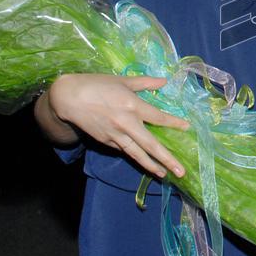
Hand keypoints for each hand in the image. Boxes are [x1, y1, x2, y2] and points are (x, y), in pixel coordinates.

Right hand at [47, 73, 190, 178]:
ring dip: (151, 165)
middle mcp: (126, 124)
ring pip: (137, 154)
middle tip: (181, 171)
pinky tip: (144, 161)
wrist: (68, 98)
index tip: (187, 128)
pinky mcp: (106, 141)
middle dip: (167, 159)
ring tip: (164, 174)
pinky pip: (123, 150)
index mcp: (132, 105)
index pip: (158, 117)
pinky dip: (134, 156)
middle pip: (150, 145)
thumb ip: (145, 83)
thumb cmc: (97, 85)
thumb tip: (164, 81)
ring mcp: (115, 135)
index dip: (174, 123)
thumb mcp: (123, 80)